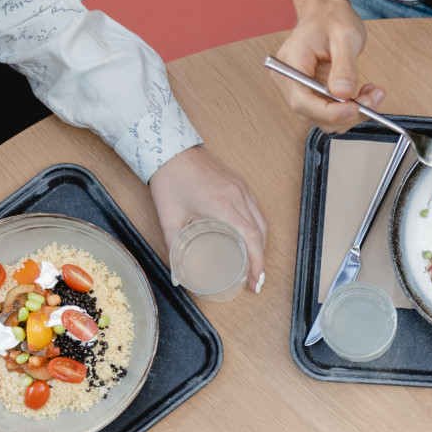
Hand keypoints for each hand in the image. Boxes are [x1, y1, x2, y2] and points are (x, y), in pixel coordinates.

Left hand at [149, 145, 268, 292]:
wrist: (170, 150)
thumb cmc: (170, 181)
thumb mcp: (170, 219)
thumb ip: (174, 250)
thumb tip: (178, 277)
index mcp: (221, 205)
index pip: (251, 238)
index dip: (258, 263)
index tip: (256, 281)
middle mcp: (237, 195)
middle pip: (261, 232)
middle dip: (261, 258)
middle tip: (254, 278)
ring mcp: (241, 187)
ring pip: (262, 220)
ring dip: (261, 242)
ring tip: (254, 261)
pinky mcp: (239, 183)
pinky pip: (256, 209)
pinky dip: (257, 226)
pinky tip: (250, 237)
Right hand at [272, 0, 385, 130]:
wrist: (326, 12)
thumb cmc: (331, 18)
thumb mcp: (344, 37)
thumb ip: (344, 66)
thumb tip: (343, 94)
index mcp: (289, 65)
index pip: (302, 102)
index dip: (329, 112)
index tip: (355, 108)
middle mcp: (290, 82)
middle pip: (313, 114)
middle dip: (346, 113)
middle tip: (373, 100)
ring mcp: (301, 90)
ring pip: (325, 118)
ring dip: (353, 113)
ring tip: (373, 93)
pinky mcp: (314, 94)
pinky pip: (331, 111)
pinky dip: (351, 109)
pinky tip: (365, 93)